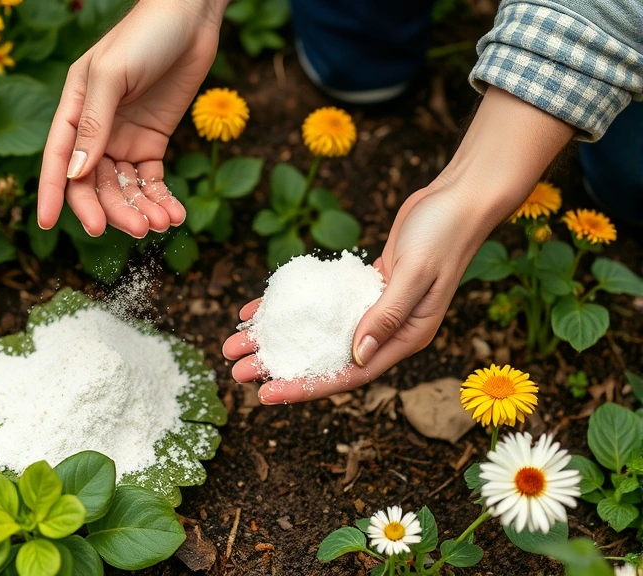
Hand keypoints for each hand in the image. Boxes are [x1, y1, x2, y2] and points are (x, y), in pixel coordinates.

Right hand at [36, 0, 225, 237]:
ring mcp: (124, 137)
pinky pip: (151, 179)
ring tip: (160, 223)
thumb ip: (93, 123)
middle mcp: (94, 128)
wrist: (190, 16)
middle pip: (93, 182)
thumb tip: (76, 173)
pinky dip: (161, 198)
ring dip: (140, 208)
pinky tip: (174, 214)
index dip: (52, 193)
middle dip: (111, 208)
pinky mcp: (152, 141)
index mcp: (73, 108)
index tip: (46, 224)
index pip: (58, 160)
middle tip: (135, 229)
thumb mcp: (111, 75)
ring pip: (123, 186)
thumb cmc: (144, 35)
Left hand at [222, 87, 574, 403]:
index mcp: (405, 338)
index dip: (306, 387)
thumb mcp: (414, 273)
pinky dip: (289, 309)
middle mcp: (386, 331)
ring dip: (277, 340)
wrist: (458, 199)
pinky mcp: (362, 288)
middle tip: (237, 372)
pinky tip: (256, 311)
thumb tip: (358, 355)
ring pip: (317, 334)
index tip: (267, 394)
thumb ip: (387, 314)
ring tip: (235, 345)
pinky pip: (319, 306)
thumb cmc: (444, 234)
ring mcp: (373, 310)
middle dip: (280, 367)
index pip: (349, 375)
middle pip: (326, 359)